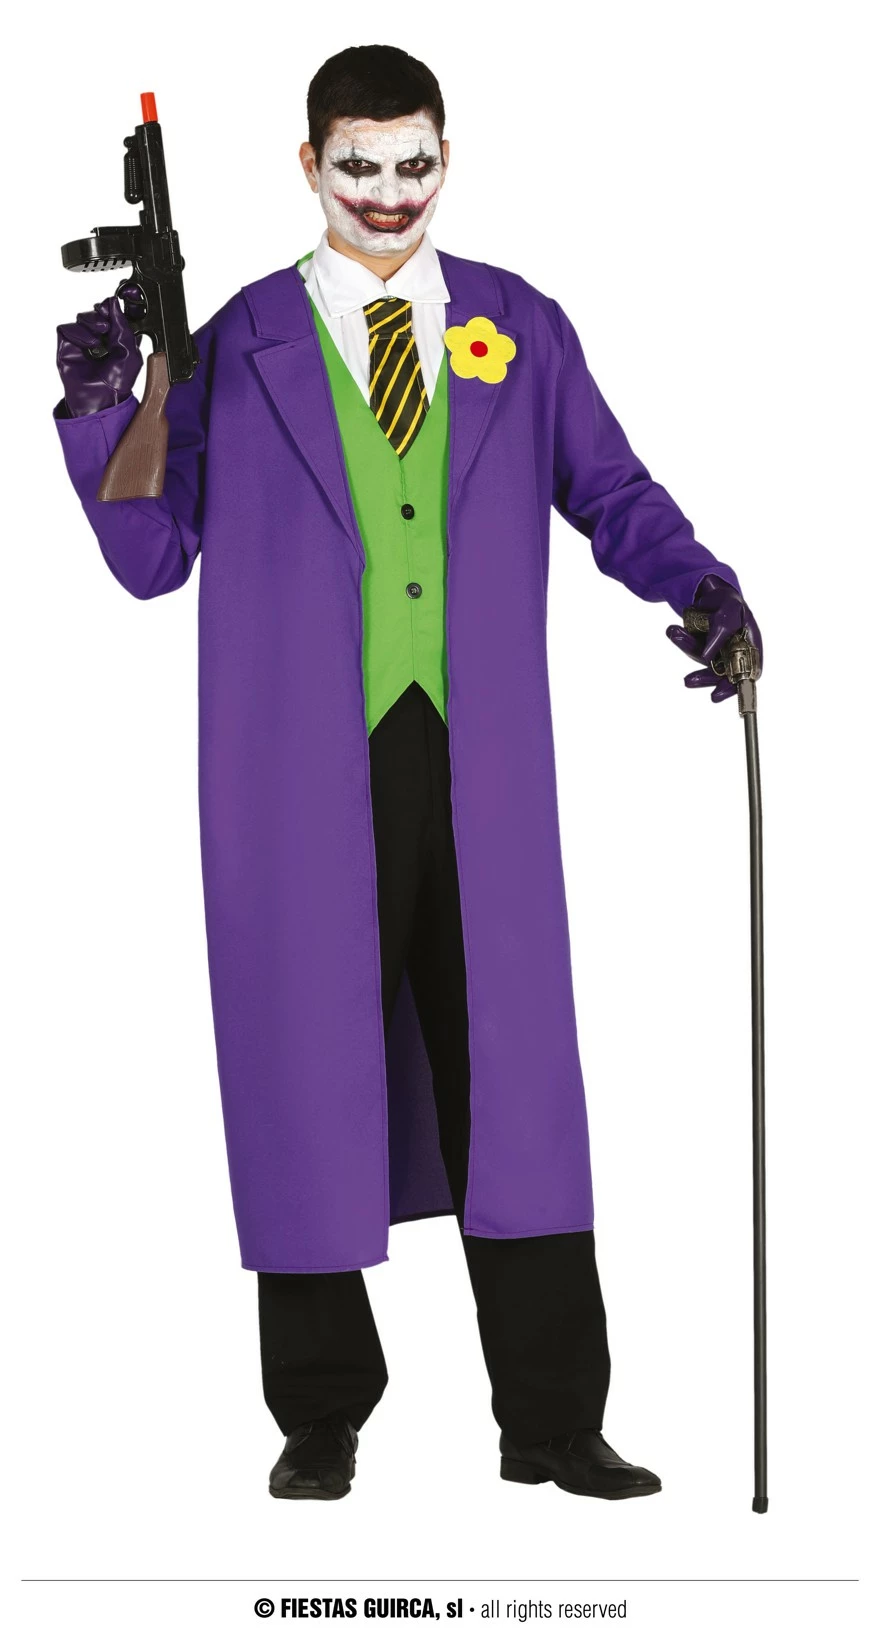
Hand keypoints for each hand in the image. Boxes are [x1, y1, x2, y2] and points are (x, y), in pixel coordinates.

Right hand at [56, 284, 144, 416]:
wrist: (101, 400)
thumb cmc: (117, 383)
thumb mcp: (129, 351)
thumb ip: (123, 326)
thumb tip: (113, 302)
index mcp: (118, 337)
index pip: (115, 312)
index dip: (119, 304)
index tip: (126, 296)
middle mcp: (100, 337)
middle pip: (98, 310)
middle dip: (104, 312)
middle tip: (109, 322)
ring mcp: (82, 340)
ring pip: (83, 316)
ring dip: (93, 322)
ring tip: (101, 338)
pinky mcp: (67, 345)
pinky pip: (68, 327)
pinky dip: (79, 332)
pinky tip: (90, 345)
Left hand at [665, 573, 762, 702]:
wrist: (713, 592)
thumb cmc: (729, 602)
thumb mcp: (729, 611)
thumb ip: (720, 633)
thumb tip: (706, 656)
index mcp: (751, 646)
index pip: (747, 673)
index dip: (732, 688)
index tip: (715, 696)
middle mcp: (736, 653)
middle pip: (722, 674)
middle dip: (704, 677)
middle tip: (688, 681)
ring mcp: (719, 651)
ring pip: (702, 660)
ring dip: (687, 647)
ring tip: (674, 632)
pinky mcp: (704, 647)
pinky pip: (692, 648)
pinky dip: (682, 640)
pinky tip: (673, 631)